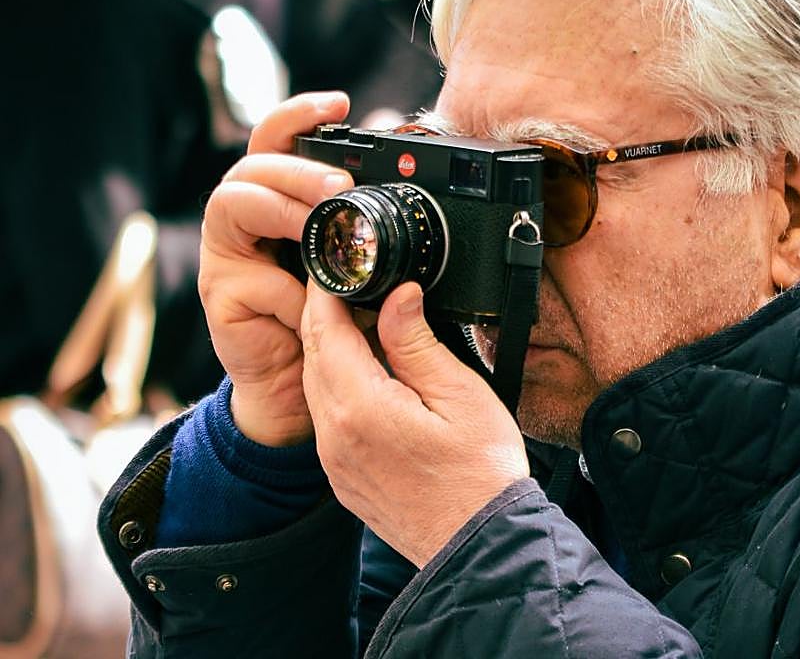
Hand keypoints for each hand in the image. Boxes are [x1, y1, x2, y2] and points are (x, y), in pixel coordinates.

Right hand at [198, 92, 353, 445]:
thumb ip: (368, 233)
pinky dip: (285, 287)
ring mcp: (227, 253)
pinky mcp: (219, 293)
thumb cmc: (331, 317)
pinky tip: (309, 303)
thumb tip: (406, 202)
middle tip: (341, 186)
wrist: (302, 385)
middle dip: (299, 168)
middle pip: (256, 165)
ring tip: (325, 225)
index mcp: (279, 198)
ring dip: (284, 208)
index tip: (340, 103)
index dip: (301, 115)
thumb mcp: (359, 266)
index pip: (278, 141)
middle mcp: (245, 217)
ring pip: (236, 201)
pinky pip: (246, 274)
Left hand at [301, 281, 529, 566]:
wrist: (477, 545)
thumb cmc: (480, 473)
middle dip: (323, 313)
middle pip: (312, 354)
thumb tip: (396, 294)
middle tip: (348, 281)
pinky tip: (368, 373)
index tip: (337, 262)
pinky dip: (336, 384)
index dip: (325, 290)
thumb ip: (416, 341)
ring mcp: (334, 460)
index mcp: (361, 406)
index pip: (324, 329)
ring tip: (360, 319)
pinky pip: (326, 417)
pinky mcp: (343, 476)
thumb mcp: (459, 394)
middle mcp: (334, 434)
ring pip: (316, 385)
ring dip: (329, 349)